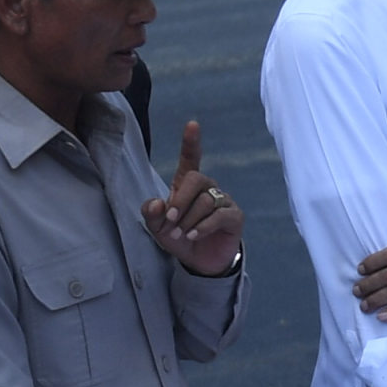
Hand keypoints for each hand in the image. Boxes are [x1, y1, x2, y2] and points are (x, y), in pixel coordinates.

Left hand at [141, 121, 244, 275]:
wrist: (198, 261)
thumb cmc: (178, 237)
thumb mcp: (157, 228)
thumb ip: (151, 214)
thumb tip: (157, 204)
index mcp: (187, 185)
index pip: (191, 159)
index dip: (191, 142)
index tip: (192, 124)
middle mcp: (208, 188)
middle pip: (197, 179)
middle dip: (180, 200)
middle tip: (171, 220)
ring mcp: (223, 201)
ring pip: (206, 201)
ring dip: (189, 220)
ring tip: (182, 233)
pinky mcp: (234, 217)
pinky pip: (220, 215)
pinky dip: (203, 226)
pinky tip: (194, 235)